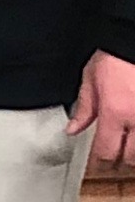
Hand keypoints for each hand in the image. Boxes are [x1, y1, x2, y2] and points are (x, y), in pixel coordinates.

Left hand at [69, 49, 134, 168]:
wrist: (132, 39)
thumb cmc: (114, 56)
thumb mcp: (90, 80)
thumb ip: (84, 109)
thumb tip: (73, 129)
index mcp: (114, 112)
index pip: (107, 151)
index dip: (101, 162)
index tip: (98, 162)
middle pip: (132, 158)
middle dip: (123, 162)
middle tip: (116, 158)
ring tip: (129, 147)